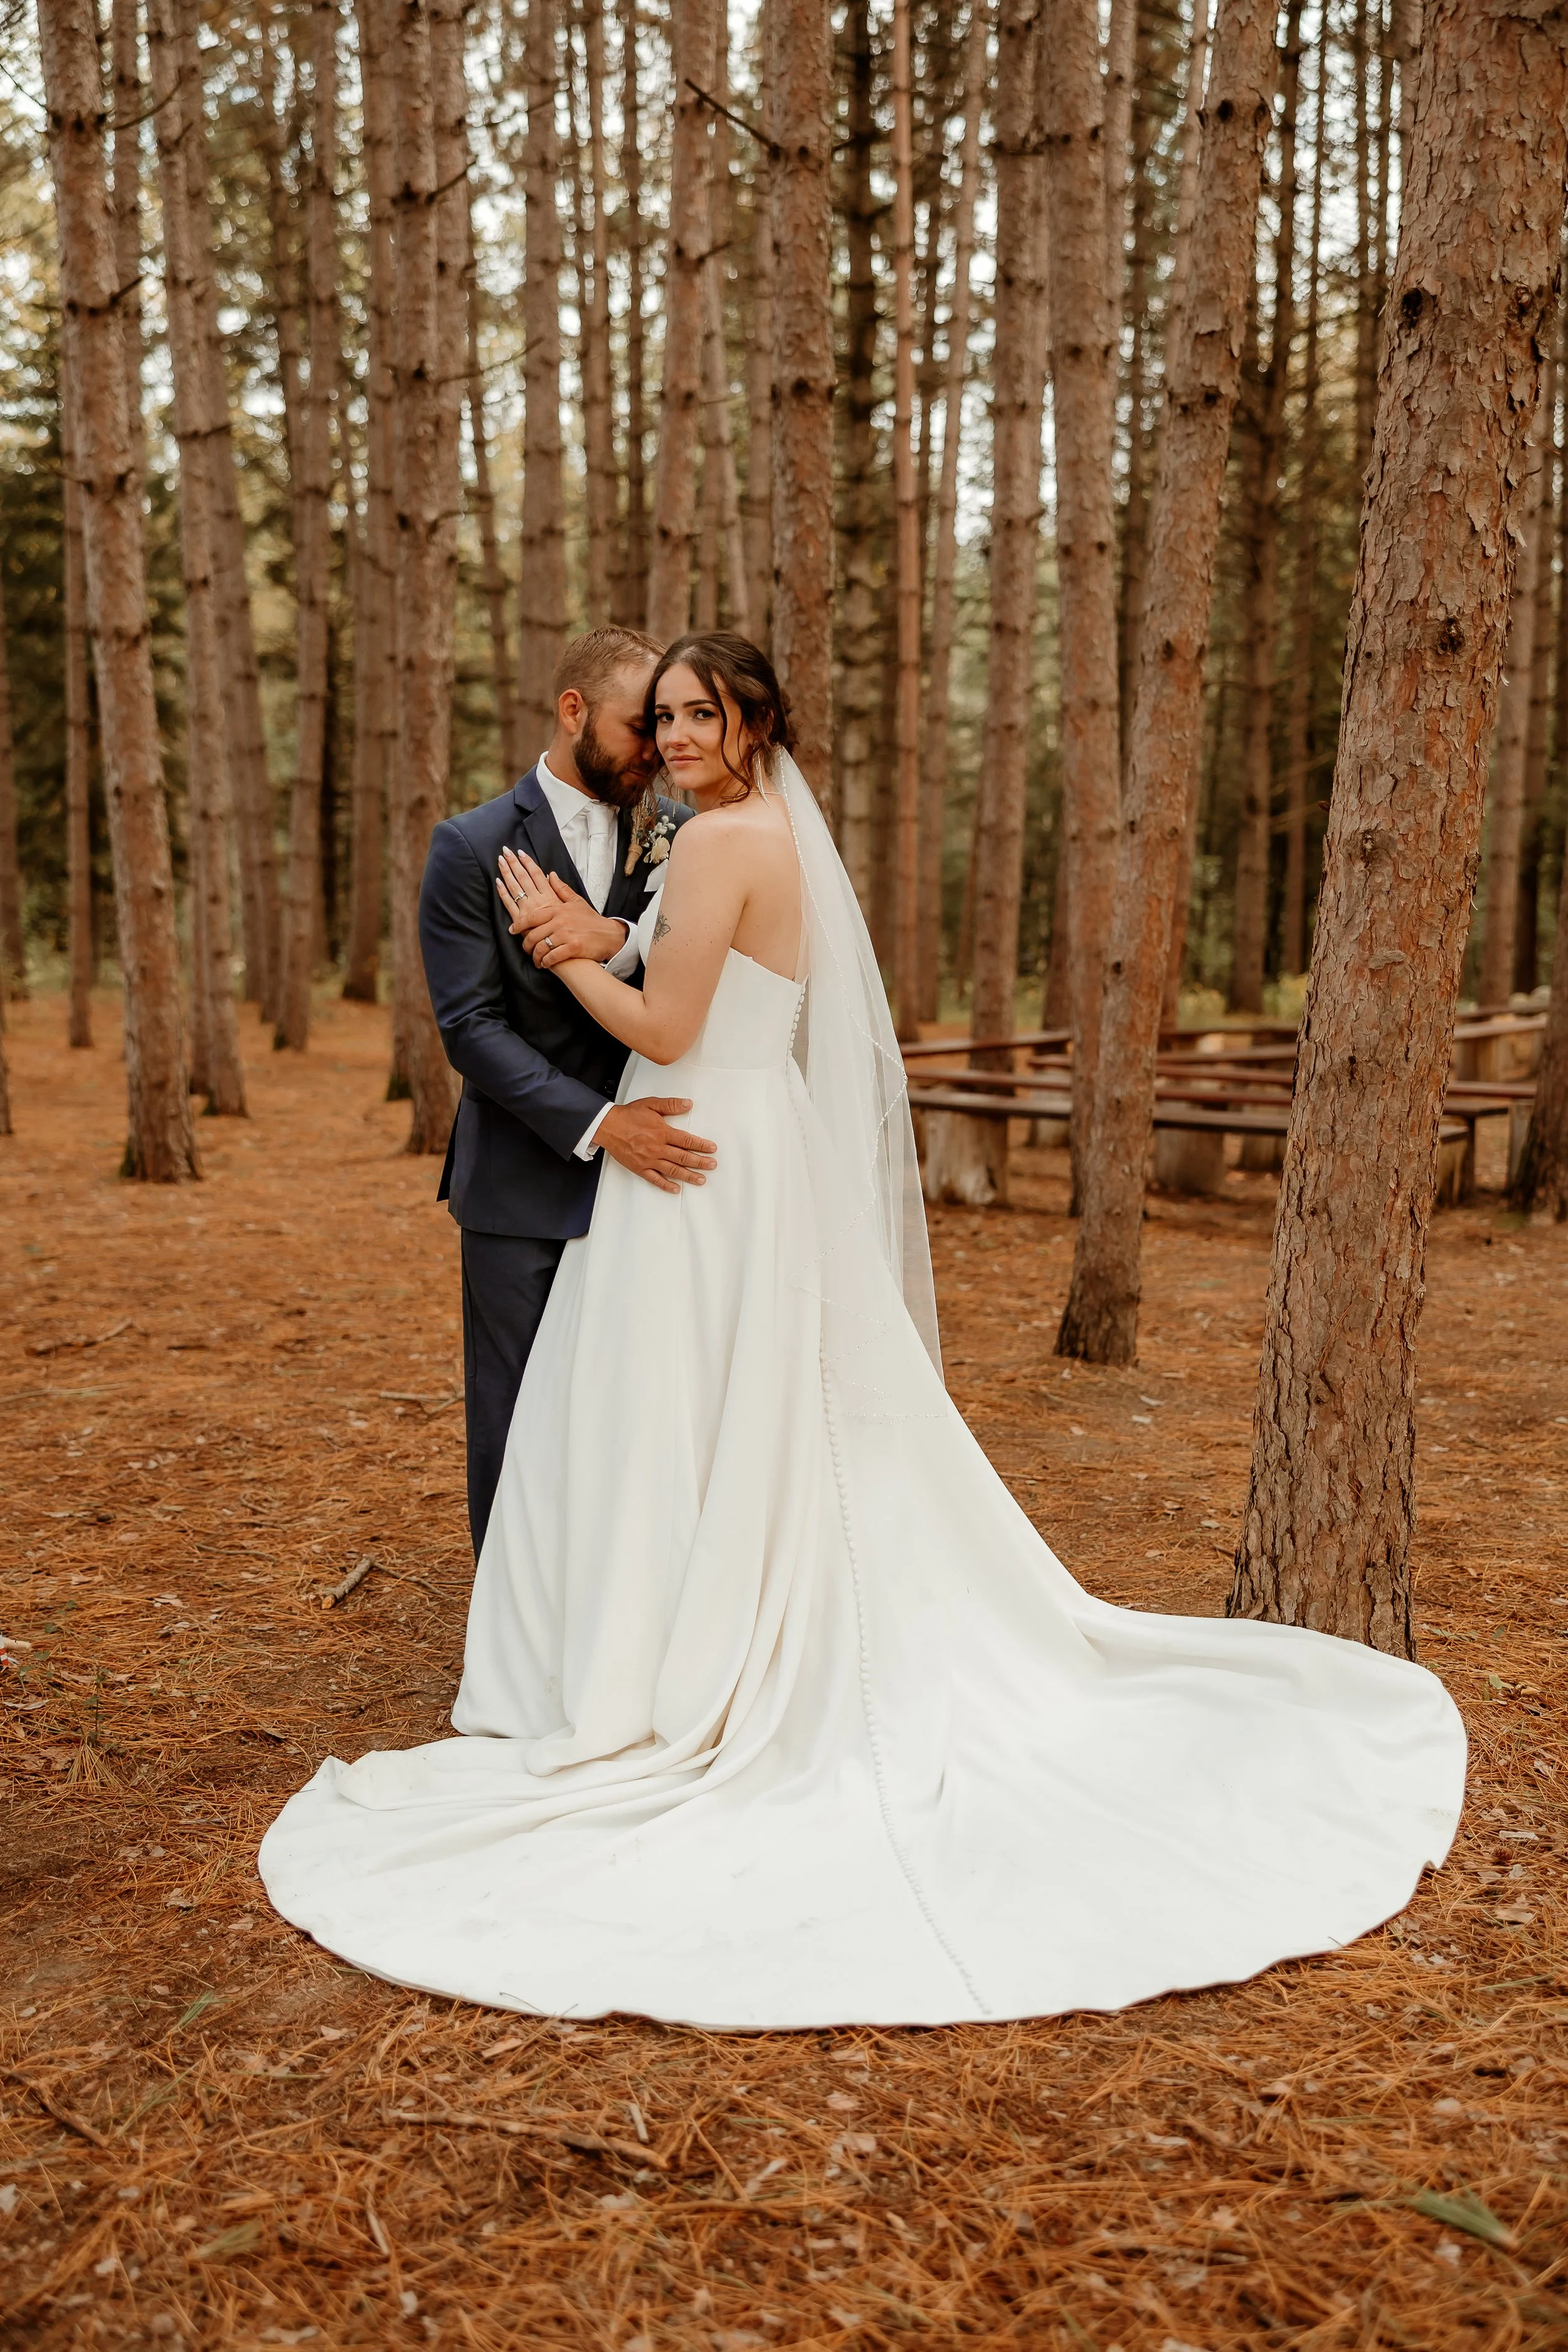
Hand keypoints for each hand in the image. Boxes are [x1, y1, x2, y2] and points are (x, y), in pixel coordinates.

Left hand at [496, 847, 628, 969]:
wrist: (609, 935)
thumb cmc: (591, 920)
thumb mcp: (576, 901)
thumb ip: (561, 889)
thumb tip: (549, 875)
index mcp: (558, 910)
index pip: (532, 917)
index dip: (519, 924)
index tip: (512, 930)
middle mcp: (560, 922)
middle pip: (533, 934)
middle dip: (526, 945)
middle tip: (526, 949)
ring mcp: (566, 935)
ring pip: (541, 947)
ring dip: (536, 956)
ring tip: (536, 960)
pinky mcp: (573, 948)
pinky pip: (552, 957)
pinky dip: (546, 962)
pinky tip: (545, 964)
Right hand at [596, 1098, 717, 1193]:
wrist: (607, 1126)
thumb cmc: (628, 1115)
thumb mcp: (651, 1104)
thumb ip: (670, 1105)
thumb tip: (688, 1104)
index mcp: (662, 1133)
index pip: (687, 1141)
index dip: (701, 1145)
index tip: (712, 1149)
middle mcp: (657, 1148)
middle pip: (684, 1158)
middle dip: (700, 1162)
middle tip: (712, 1165)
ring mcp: (649, 1160)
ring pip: (673, 1170)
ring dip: (689, 1176)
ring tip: (701, 1179)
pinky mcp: (640, 1168)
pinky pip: (655, 1179)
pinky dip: (666, 1185)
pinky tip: (676, 1189)